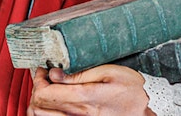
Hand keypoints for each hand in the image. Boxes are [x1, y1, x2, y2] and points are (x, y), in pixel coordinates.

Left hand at [27, 65, 154, 115]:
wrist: (144, 111)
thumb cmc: (131, 90)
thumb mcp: (109, 72)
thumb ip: (79, 74)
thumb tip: (55, 73)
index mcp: (84, 98)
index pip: (45, 93)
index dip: (39, 79)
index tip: (43, 69)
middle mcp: (78, 114)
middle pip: (39, 106)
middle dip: (36, 89)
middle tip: (43, 77)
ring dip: (38, 102)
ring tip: (46, 88)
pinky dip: (46, 111)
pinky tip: (52, 102)